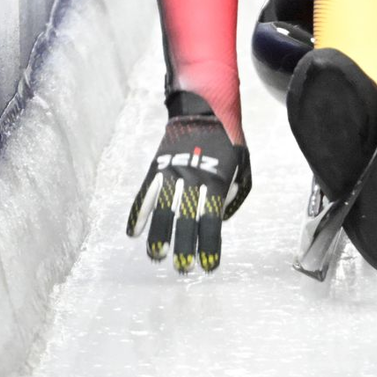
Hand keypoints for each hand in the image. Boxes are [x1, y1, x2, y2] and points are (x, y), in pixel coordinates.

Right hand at [126, 111, 250, 271]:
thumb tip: (221, 218)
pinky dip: (139, 213)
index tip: (208, 266)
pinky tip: (133, 232)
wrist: (204, 108)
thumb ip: (234, 194)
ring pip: (163, 209)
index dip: (209, 245)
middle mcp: (193, 179)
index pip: (211, 220)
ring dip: (158, 235)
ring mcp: (172, 172)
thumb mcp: (243, 165)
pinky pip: (145, 193)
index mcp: (216, 181)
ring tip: (156, 256)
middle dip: (183, 246)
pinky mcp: (157, 166)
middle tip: (181, 268)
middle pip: (186, 219)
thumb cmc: (228, 141)